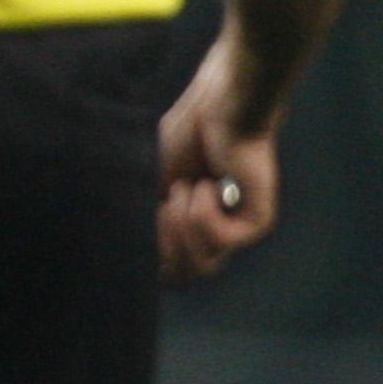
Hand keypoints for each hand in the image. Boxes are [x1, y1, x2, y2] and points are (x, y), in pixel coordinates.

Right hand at [155, 63, 275, 284]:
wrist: (218, 108)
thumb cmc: (185, 136)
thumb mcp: (149, 184)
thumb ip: (144, 221)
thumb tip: (126, 258)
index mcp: (189, 227)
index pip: (168, 270)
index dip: (148, 254)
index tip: (146, 216)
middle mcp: (214, 233)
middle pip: (183, 275)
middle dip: (164, 242)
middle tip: (164, 204)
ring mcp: (237, 230)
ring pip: (202, 264)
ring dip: (182, 225)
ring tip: (185, 188)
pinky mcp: (256, 222)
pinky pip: (219, 239)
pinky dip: (202, 212)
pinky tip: (206, 184)